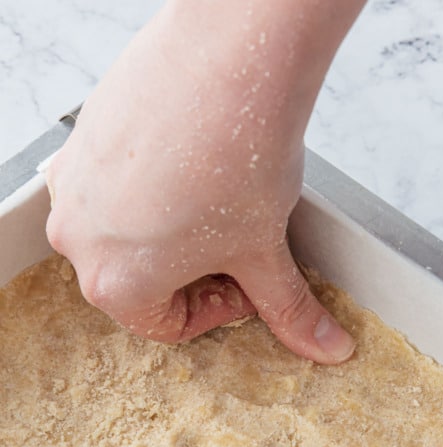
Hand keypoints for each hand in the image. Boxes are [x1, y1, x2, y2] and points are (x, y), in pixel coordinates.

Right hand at [46, 0, 363, 362]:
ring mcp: (74, 183)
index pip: (166, 325)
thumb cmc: (237, 158)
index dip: (219, 310)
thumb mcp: (265, 252)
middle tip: (236, 245)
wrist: (233, 57)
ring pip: (128, 232)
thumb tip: (324, 347)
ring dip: (174, 230)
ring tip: (218, 202)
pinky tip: (196, 165)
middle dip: (194, 270)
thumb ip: (289, 310)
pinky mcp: (82, 136)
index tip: (247, 285)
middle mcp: (77, 237)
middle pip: (143, 281)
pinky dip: (155, 187)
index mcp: (113, 283)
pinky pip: (117, 184)